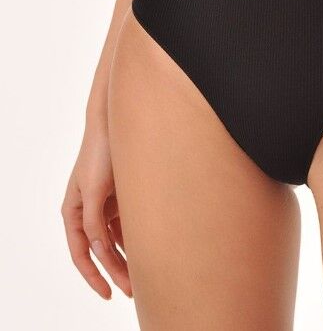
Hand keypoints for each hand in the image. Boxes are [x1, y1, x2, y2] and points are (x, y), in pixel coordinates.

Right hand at [61, 123, 131, 299]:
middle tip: (135, 290)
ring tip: (147, 274)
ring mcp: (106, 205)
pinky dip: (136, 238)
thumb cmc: (100, 155)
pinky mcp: (122, 197)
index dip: (94, 276)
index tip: (108, 294)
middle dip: (117, 271)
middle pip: (102, 251)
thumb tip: (99, 249)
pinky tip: (151, 248)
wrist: (116, 126)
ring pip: (117, 240)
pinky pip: (129, 224)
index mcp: (74, 212)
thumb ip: (93, 221)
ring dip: (129, 256)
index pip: (81, 253)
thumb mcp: (94, 190)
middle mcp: (88, 212)